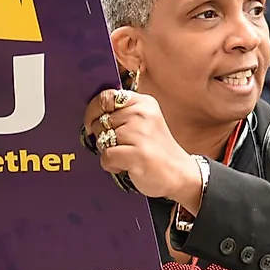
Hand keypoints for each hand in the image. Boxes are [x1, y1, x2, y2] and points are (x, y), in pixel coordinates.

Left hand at [83, 90, 201, 208]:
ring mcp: (141, 133)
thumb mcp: (143, 122)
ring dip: (108, 152)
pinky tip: (127, 166)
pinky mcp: (138, 153)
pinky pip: (106, 157)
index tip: (92, 124)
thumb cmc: (155, 149)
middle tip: (122, 145)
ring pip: (101, 140)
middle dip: (103, 136)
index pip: (106, 97)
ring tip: (127, 155)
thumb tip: (90, 117)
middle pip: (100, 121)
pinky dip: (111, 166)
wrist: (179, 173)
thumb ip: (122, 114)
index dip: (93, 111)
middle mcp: (142, 113)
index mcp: (144, 102)